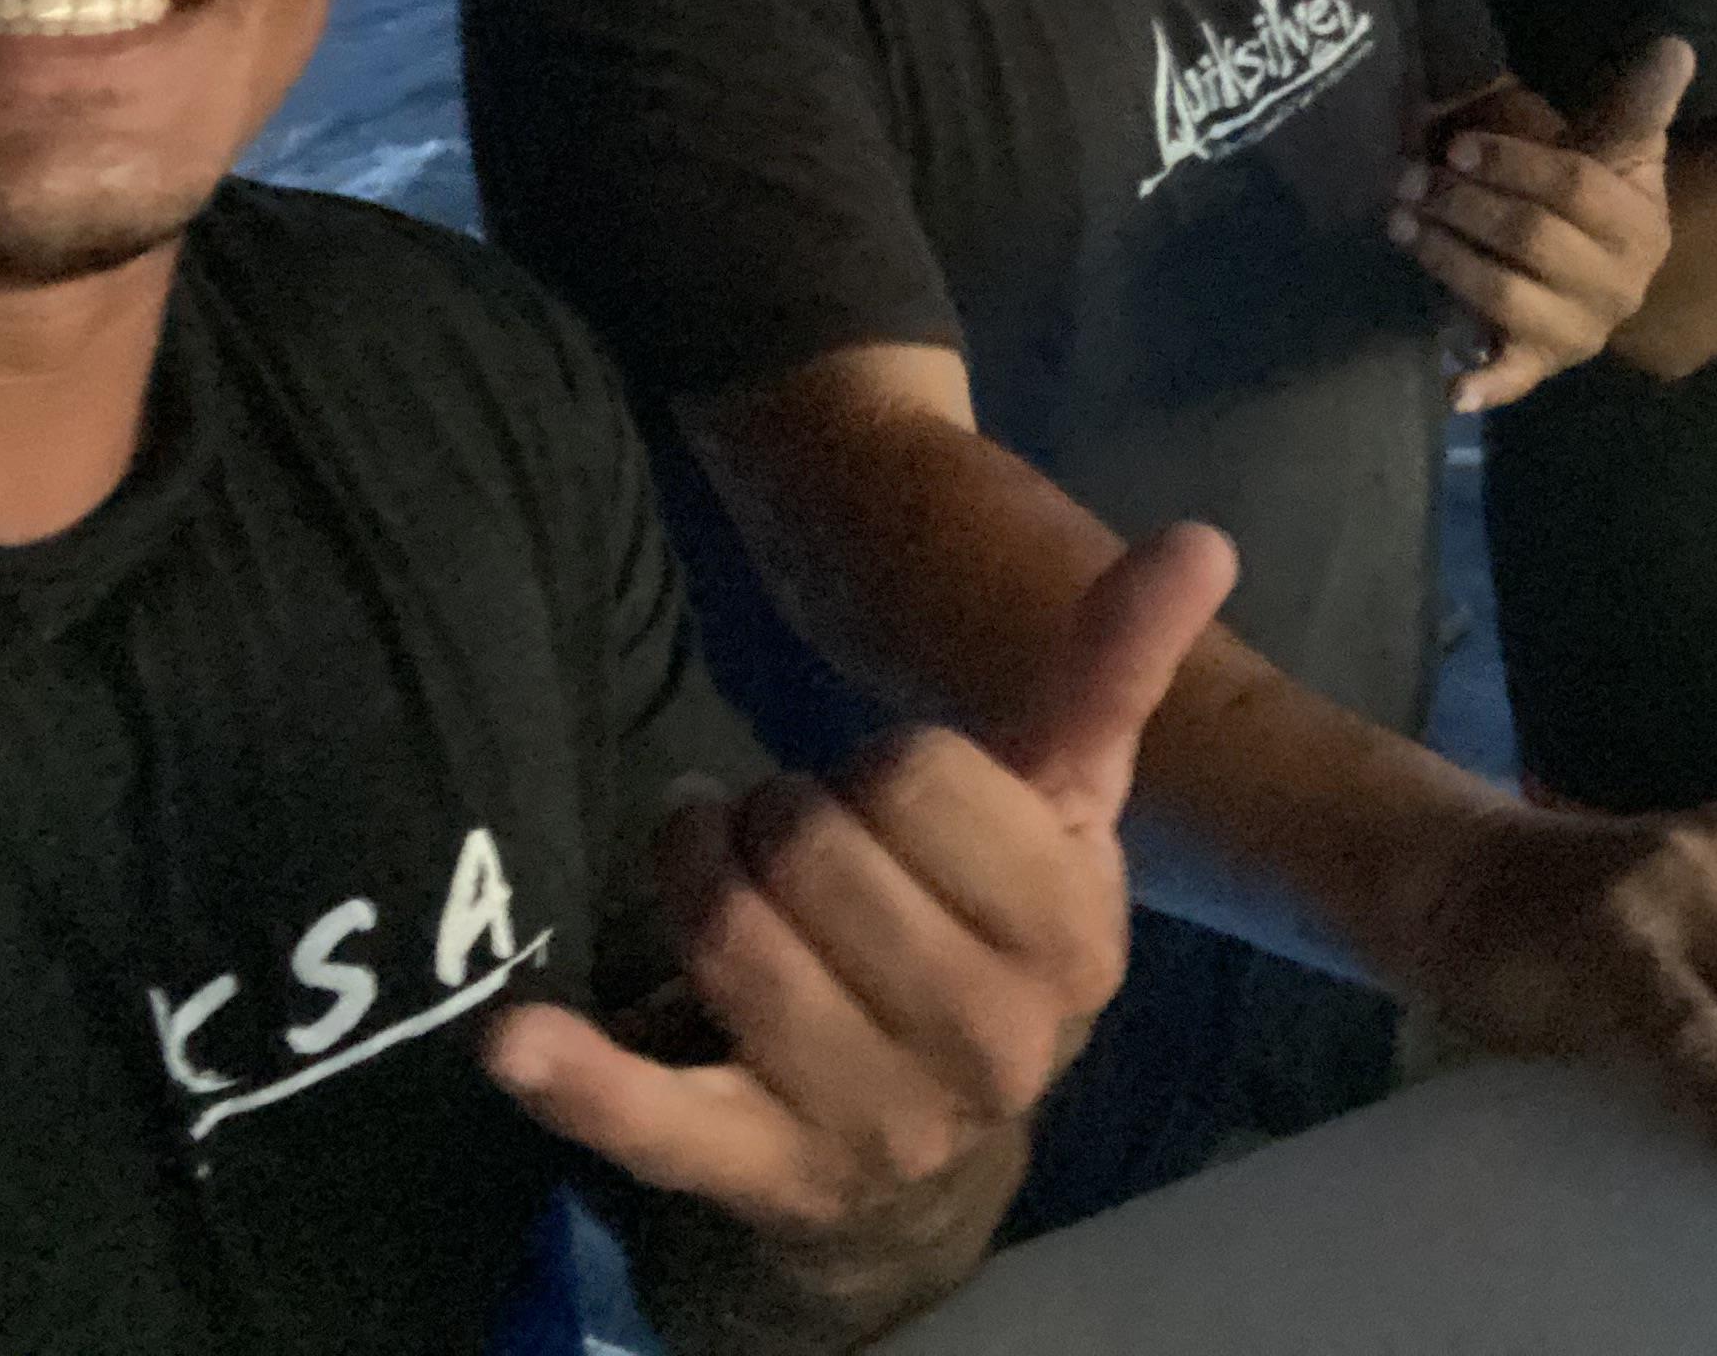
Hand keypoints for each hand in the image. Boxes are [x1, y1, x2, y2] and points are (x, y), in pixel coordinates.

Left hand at [486, 524, 1238, 1265]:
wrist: (933, 1143)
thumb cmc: (988, 934)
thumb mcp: (1061, 809)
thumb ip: (1113, 674)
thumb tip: (1200, 540)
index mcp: (1072, 941)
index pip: (915, 776)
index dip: (881, 765)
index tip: (889, 798)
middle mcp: (988, 1046)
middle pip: (810, 846)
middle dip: (778, 813)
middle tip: (791, 837)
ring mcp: (873, 1121)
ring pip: (729, 938)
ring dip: (689, 870)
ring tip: (714, 870)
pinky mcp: (756, 1176)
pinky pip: (655, 1117)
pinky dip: (578, 1077)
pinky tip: (515, 1039)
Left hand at [1392, 39, 1697, 412]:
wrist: (1606, 268)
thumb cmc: (1602, 193)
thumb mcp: (1621, 145)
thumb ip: (1639, 101)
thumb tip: (1675, 46)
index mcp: (1639, 225)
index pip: (1575, 187)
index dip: (1514, 163)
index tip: (1458, 146)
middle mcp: (1617, 285)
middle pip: (1532, 238)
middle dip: (1463, 204)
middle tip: (1406, 178)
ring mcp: (1579, 329)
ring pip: (1505, 294)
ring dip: (1445, 258)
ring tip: (1398, 222)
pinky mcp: (1543, 363)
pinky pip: (1515, 379)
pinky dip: (1485, 386)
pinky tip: (1452, 390)